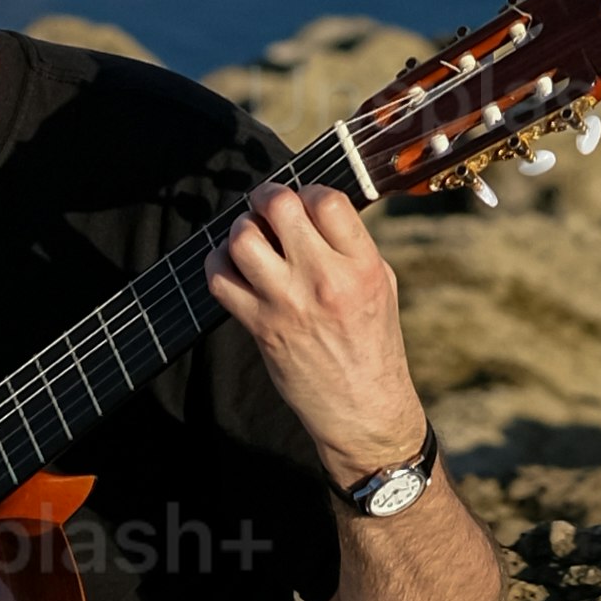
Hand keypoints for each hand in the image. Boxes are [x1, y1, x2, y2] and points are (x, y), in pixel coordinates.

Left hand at [205, 176, 425, 488]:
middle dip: (267, 196)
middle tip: (265, 205)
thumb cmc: (374, 343)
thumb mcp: (381, 284)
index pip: (326, 199)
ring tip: (250, 237)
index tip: (304, 200)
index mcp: (362, 266)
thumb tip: (314, 208)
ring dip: (241, 229)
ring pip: (243, 238)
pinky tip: (233, 266)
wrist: (362, 409)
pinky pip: (220, 279)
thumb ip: (351, 244)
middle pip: (280, 207)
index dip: (309, 191)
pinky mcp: (260, 327)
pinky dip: (218, 264)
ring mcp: (288, 303)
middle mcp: (324, 280)